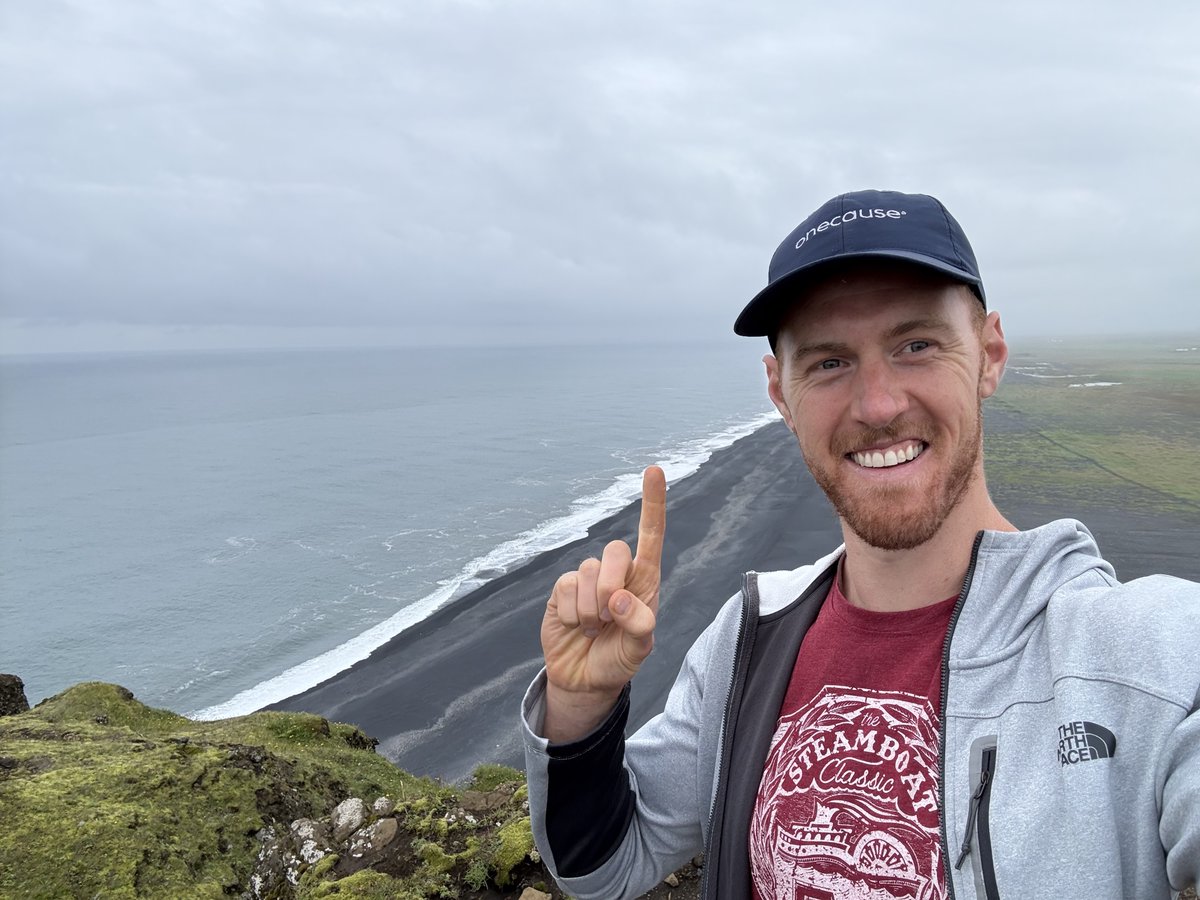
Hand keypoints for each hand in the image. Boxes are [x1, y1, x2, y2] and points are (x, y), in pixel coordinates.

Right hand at [540, 466, 665, 741]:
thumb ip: (639, 625)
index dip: (652, 502)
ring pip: (587, 573)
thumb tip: (617, 598)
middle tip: (609, 617)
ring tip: (594, 629)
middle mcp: (617, 573)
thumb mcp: (641, 649)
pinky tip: (575, 627)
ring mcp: (587, 580)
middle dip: (611, 585)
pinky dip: (571, 614)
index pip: (651, 535)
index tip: (654, 470)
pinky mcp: (562, 590)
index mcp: (644, 580)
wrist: (585, 679)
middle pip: (615, 551)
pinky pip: (565, 588)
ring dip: (590, 610)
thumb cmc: (620, 659)